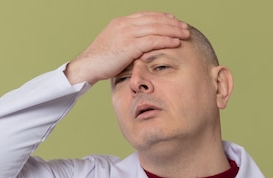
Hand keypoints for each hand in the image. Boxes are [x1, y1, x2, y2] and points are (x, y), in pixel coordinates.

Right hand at [65, 12, 189, 84]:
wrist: (87, 66)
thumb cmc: (101, 61)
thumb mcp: (115, 45)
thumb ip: (128, 42)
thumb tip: (141, 47)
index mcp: (121, 22)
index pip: (147, 15)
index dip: (162, 17)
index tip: (174, 21)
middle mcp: (125, 24)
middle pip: (154, 20)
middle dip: (172, 23)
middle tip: (185, 27)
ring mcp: (127, 34)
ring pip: (156, 28)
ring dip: (173, 31)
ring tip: (185, 34)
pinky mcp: (129, 46)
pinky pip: (152, 41)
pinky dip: (166, 40)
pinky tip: (176, 42)